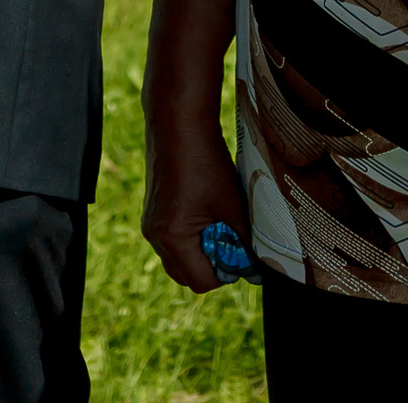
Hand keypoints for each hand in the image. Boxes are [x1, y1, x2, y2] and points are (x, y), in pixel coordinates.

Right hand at [141, 122, 249, 293]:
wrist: (178, 124)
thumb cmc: (206, 162)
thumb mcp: (232, 203)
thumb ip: (244, 240)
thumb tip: (256, 268)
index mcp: (172, 237)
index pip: (201, 281)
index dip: (226, 274)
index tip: (242, 255)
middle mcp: (154, 236)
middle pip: (185, 275)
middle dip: (212, 267)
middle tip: (232, 243)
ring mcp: (150, 225)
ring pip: (178, 259)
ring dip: (201, 251)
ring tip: (220, 224)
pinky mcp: (152, 213)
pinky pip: (172, 241)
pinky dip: (191, 238)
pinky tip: (206, 212)